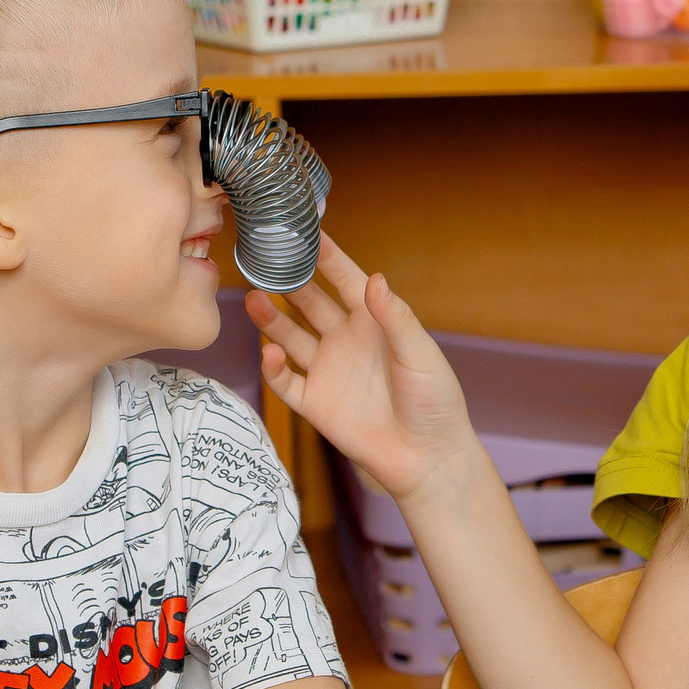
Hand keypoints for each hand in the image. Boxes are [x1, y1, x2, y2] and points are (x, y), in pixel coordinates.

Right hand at [247, 236, 481, 501]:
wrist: (427, 457)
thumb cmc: (434, 402)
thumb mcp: (420, 354)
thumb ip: (396, 317)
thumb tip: (375, 278)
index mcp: (374, 322)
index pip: (346, 280)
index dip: (327, 257)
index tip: (307, 231)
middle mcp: (346, 340)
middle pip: (309, 303)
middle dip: (289, 281)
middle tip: (265, 259)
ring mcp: (328, 370)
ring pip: (289, 336)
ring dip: (271, 318)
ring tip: (253, 297)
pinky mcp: (315, 402)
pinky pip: (285, 380)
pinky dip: (273, 366)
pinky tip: (270, 352)